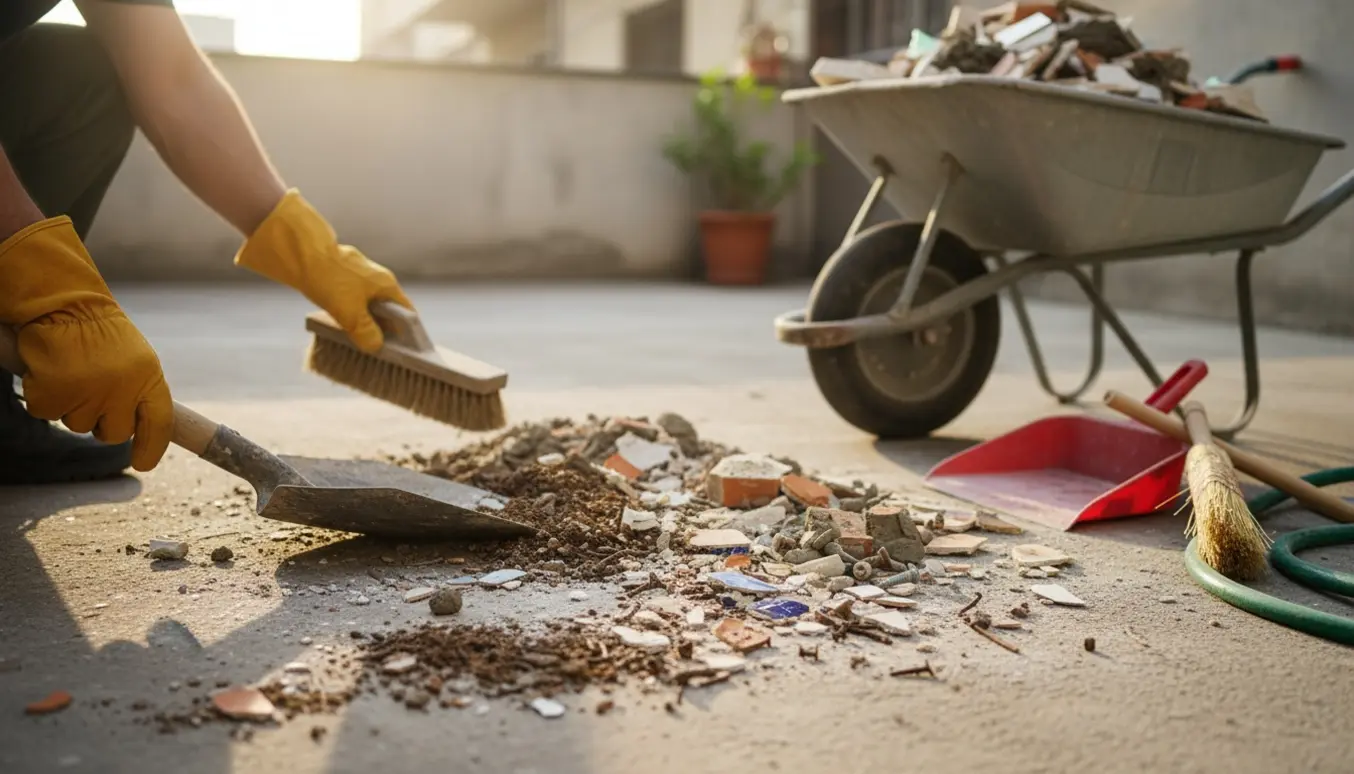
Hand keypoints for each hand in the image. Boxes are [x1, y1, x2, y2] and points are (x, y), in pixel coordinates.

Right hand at [0, 218, 173, 470]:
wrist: (61, 302)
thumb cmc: (96, 331)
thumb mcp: (133, 358)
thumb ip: (138, 391)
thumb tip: (139, 431)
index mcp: (149, 377)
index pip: (159, 423)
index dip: (152, 447)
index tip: (144, 463)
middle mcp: (123, 388)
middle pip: (114, 433)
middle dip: (100, 421)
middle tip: (90, 390)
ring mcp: (89, 392)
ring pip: (77, 424)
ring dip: (70, 405)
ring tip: (70, 371)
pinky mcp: (55, 393)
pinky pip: (47, 413)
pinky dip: (43, 396)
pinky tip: (48, 371)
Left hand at [235, 190, 412, 351]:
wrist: (301, 253)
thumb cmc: (331, 281)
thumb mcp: (351, 314)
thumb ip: (366, 333)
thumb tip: (375, 346)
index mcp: (387, 285)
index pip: (406, 314)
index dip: (406, 334)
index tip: (400, 351)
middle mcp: (376, 279)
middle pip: (387, 311)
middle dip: (382, 331)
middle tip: (375, 350)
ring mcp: (358, 277)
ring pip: (367, 306)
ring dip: (363, 323)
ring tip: (356, 342)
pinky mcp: (341, 277)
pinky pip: (351, 300)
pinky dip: (349, 314)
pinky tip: (339, 325)